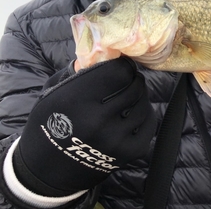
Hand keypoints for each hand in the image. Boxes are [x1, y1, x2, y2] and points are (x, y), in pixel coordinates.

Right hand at [13, 57, 155, 195]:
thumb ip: (77, 72)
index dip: (123, 66)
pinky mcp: (130, 152)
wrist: (46, 171)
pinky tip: (134, 112)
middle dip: (133, 79)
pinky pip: (148, 123)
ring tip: (130, 95)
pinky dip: (144, 114)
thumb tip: (104, 54)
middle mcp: (98, 119)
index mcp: (77, 100)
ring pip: (143, 104)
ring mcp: (116, 138)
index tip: (122, 66)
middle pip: (134, 86)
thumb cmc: (49, 125)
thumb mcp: (53, 93)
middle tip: (129, 78)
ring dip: (139, 96)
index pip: (119, 71)